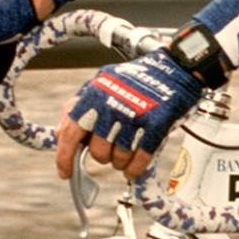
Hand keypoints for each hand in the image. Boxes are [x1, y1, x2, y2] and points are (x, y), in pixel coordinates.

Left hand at [55, 50, 202, 180]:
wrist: (177, 67)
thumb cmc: (139, 78)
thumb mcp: (102, 82)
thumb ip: (80, 105)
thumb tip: (62, 132)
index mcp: (95, 94)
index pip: (70, 132)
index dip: (64, 157)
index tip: (65, 171)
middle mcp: (112, 105)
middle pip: (98, 151)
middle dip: (103, 157)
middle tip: (110, 152)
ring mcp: (136, 115)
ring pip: (119, 158)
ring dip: (121, 162)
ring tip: (126, 153)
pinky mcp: (157, 125)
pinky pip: (141, 159)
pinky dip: (136, 168)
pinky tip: (135, 167)